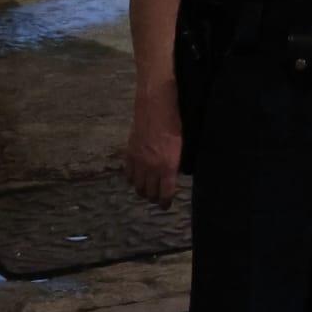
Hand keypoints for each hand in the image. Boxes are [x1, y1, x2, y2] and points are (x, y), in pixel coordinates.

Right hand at [124, 85, 184, 208]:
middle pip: (149, 192)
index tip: (166, 205)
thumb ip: (177, 162)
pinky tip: (136, 178)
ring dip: (142, 190)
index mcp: (167, 166)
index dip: (165, 202)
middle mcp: (151, 167)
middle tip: (157, 198)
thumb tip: (175, 173)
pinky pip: (128, 174)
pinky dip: (132, 179)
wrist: (155, 106)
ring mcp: (138, 161)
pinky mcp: (129, 153)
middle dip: (154, 198)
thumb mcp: (182, 144)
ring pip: (137, 186)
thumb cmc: (174, 122)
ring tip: (147, 191)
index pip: (165, 193)